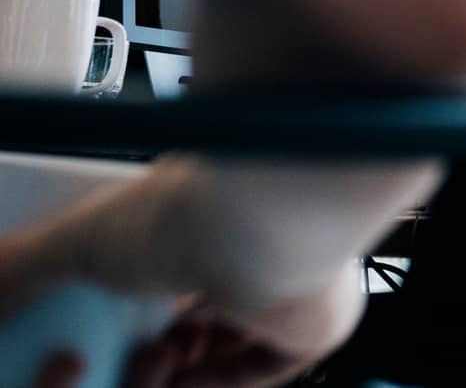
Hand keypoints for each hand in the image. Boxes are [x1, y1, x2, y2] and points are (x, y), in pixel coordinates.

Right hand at [2, 230, 361, 387]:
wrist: (253, 225)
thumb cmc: (180, 216)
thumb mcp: (79, 244)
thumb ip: (27, 267)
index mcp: (206, 221)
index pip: (173, 278)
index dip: (137, 315)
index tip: (104, 332)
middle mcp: (253, 249)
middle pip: (201, 323)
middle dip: (154, 354)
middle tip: (139, 353)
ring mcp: (287, 285)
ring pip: (230, 351)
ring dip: (182, 371)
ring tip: (162, 357)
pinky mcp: (315, 324)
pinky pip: (264, 371)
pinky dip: (220, 383)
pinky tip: (193, 375)